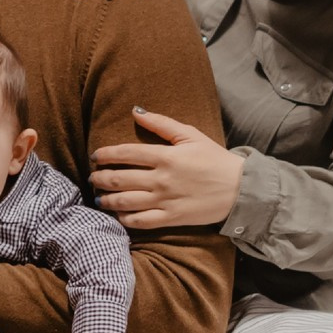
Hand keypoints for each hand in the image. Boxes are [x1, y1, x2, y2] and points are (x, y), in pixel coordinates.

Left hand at [91, 108, 243, 229]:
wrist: (239, 189)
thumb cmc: (215, 159)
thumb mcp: (191, 135)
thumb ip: (162, 123)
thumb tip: (136, 111)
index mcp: (165, 156)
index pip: (125, 153)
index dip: (106, 154)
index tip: (95, 156)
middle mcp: (161, 179)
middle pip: (120, 179)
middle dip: (100, 178)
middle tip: (92, 177)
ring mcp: (165, 200)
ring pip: (125, 202)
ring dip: (107, 200)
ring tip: (98, 198)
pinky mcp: (171, 218)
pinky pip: (141, 221)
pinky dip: (125, 219)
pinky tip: (118, 215)